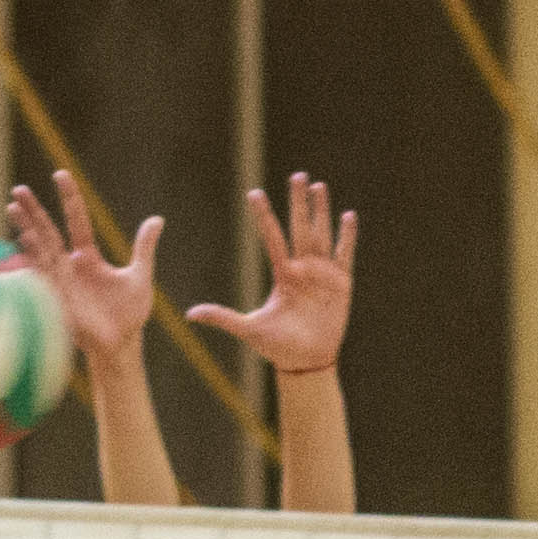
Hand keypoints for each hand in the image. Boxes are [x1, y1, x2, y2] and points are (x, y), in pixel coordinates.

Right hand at [8, 173, 164, 363]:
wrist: (122, 344)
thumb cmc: (130, 314)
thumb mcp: (140, 276)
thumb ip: (144, 247)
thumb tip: (157, 219)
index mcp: (88, 256)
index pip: (76, 219)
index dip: (69, 197)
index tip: (61, 174)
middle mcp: (70, 265)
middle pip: (49, 231)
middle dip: (34, 211)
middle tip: (19, 189)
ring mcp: (61, 281)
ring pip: (40, 250)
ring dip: (26, 230)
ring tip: (12, 208)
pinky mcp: (58, 298)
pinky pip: (42, 276)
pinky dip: (32, 260)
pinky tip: (22, 243)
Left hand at [188, 173, 356, 374]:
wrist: (307, 362)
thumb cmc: (278, 346)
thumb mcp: (249, 329)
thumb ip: (222, 318)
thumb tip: (189, 314)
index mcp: (282, 273)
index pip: (271, 237)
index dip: (263, 215)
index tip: (254, 192)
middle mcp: (302, 267)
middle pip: (299, 227)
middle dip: (298, 202)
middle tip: (297, 176)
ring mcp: (323, 274)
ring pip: (321, 234)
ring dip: (321, 211)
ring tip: (319, 186)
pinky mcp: (341, 284)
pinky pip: (345, 254)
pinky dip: (347, 236)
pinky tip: (348, 216)